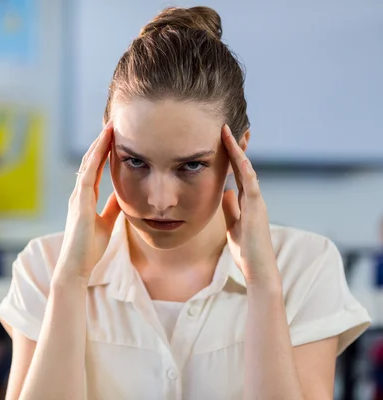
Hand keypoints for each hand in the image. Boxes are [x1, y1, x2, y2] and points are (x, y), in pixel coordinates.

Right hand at [55, 122, 120, 281]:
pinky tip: (103, 144)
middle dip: (102, 141)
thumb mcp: (107, 223)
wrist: (77, 267)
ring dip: (99, 144)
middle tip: (114, 122)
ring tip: (111, 126)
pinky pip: (88, 174)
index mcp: (86, 197)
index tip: (115, 135)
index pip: (96, 167)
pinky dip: (95, 157)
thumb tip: (121, 194)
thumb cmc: (90, 249)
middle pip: (91, 160)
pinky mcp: (80, 202)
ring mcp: (78, 196)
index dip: (105, 150)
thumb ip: (112, 207)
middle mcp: (79, 193)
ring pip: (88, 163)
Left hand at [221, 125, 278, 286]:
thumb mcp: (233, 224)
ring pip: (247, 169)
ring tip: (227, 132)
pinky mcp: (256, 209)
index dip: (230, 155)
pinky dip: (245, 169)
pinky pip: (251, 184)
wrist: (257, 268)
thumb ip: (231, 207)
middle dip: (236, 145)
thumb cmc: (246, 249)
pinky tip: (238, 156)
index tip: (222, 138)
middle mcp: (253, 197)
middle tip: (227, 125)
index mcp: (247, 200)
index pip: (237, 172)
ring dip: (238, 151)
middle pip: (244, 165)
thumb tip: (225, 191)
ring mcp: (256, 201)